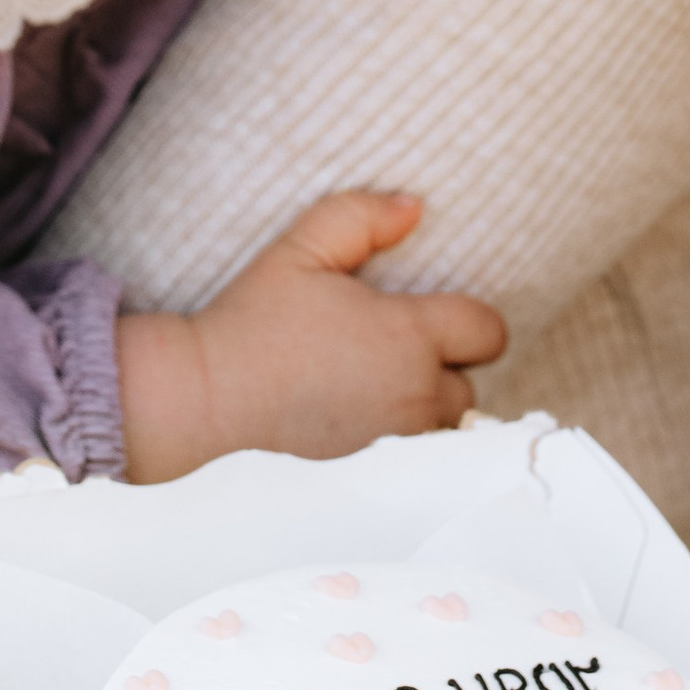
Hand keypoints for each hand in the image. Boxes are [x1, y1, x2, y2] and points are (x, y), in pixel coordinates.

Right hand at [116, 190, 507, 482]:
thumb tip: (415, 208)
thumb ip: (360, 218)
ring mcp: (397, 445)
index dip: (467, 322)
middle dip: (440, 371)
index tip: (431, 321)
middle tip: (387, 359)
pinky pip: (415, 466)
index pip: (487, 331)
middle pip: (468, 386)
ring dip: (424, 415)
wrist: (201, 402)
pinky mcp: (373, 480)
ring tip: (376, 397)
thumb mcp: (299, 252)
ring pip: (444, 431)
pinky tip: (361, 432)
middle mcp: (416, 395)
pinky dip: (401, 451)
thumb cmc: (250, 323)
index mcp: (409, 336)